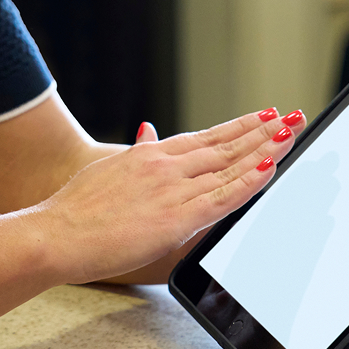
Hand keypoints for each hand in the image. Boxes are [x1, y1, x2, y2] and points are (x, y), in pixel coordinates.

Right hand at [36, 107, 305, 284]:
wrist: (59, 231)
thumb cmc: (77, 207)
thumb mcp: (109, 168)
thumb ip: (135, 152)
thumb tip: (148, 131)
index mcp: (150, 154)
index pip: (205, 136)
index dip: (237, 127)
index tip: (261, 117)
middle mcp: (166, 165)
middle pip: (224, 146)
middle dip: (261, 133)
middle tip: (290, 118)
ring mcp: (172, 189)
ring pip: (229, 166)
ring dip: (263, 150)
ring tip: (290, 136)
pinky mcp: (176, 218)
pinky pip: (222, 198)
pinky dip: (248, 182)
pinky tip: (268, 169)